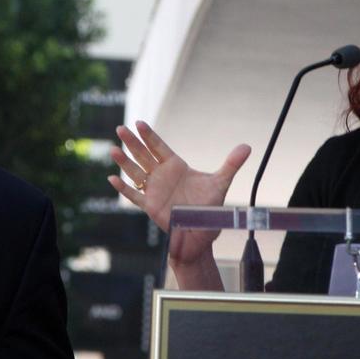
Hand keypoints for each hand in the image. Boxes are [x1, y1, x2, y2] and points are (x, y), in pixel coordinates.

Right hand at [107, 121, 249, 274]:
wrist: (201, 235)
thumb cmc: (208, 209)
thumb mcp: (220, 184)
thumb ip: (231, 164)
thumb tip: (247, 147)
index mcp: (176, 167)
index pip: (159, 148)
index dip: (149, 136)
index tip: (139, 123)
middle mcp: (162, 176)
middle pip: (144, 156)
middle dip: (133, 143)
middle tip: (121, 128)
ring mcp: (154, 191)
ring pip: (135, 173)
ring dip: (125, 162)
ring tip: (114, 149)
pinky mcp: (150, 206)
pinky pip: (133, 196)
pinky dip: (123, 188)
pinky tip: (112, 178)